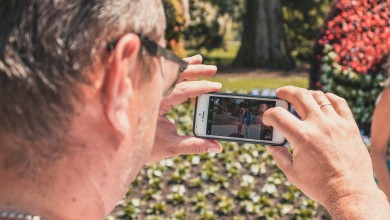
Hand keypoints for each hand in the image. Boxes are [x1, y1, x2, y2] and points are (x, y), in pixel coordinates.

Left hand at [146, 55, 221, 164]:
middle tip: (213, 70)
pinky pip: (160, 76)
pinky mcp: (147, 92)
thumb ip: (195, 145)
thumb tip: (217, 147)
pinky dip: (173, 69)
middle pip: (174, 75)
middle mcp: (150, 93)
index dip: (200, 87)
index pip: (181, 90)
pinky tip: (183, 65)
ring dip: (184, 66)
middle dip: (195, 70)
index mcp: (155, 104)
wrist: (123, 147)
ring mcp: (148, 91)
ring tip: (200, 59)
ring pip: (166, 72)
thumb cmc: (145, 147)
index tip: (216, 86)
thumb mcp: (171, 147)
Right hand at [263, 86, 389, 217]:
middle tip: (280, 93)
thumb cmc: (319, 185)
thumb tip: (271, 145)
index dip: (268, 115)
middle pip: (299, 96)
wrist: (350, 193)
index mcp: (302, 137)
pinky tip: (322, 99)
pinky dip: (328, 97)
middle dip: (285, 92)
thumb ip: (279, 155)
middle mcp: (319, 126)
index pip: (278, 115)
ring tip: (300, 97)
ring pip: (319, 96)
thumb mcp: (292, 173)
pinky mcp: (350, 126)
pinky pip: (340, 103)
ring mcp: (336, 124)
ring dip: (305, 94)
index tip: (267, 119)